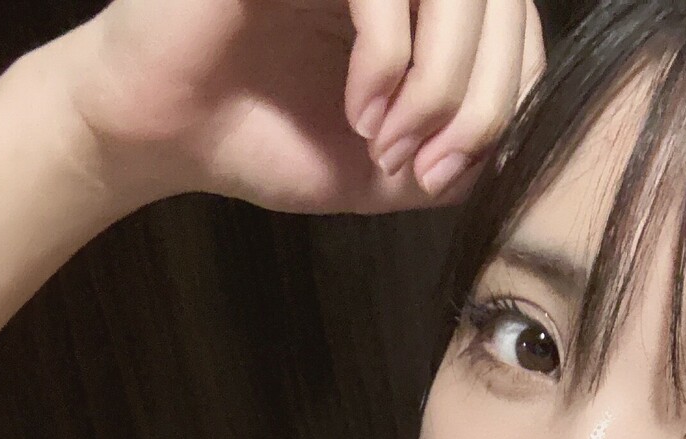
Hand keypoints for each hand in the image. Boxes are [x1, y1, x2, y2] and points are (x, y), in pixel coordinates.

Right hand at [34, 0, 545, 213]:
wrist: (163, 133)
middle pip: (499, 1)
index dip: (512, 99)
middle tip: (430, 168)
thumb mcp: (389, 168)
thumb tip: (522, 143)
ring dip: (442, 83)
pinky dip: (393, 58)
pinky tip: (362, 112)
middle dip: (485, 102)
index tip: (453, 174)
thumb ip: (462, 153)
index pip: (513, 21)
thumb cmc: (264, 137)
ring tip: (392, 143)